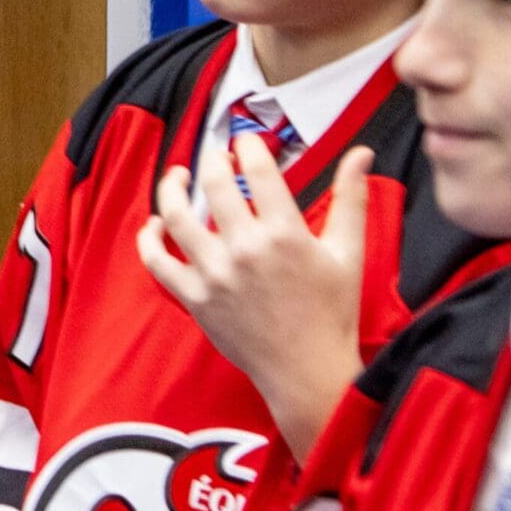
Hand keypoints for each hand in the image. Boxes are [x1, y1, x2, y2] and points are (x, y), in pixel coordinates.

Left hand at [137, 137, 370, 459]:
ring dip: (171, 187)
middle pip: (213, 183)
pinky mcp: (193, 297)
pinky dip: (149, 237)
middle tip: (216, 154)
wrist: (307, 370)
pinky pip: (156, 261)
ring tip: (177, 175)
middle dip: (212, 158)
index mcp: (285, 234)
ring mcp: (214, 274)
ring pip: (175, 216)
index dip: (247, 145)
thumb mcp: (349, 252)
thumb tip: (361, 152)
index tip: (246, 140)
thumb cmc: (333, 312)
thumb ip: (350, 198)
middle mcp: (245, 249)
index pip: (257, 170)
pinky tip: (156, 223)